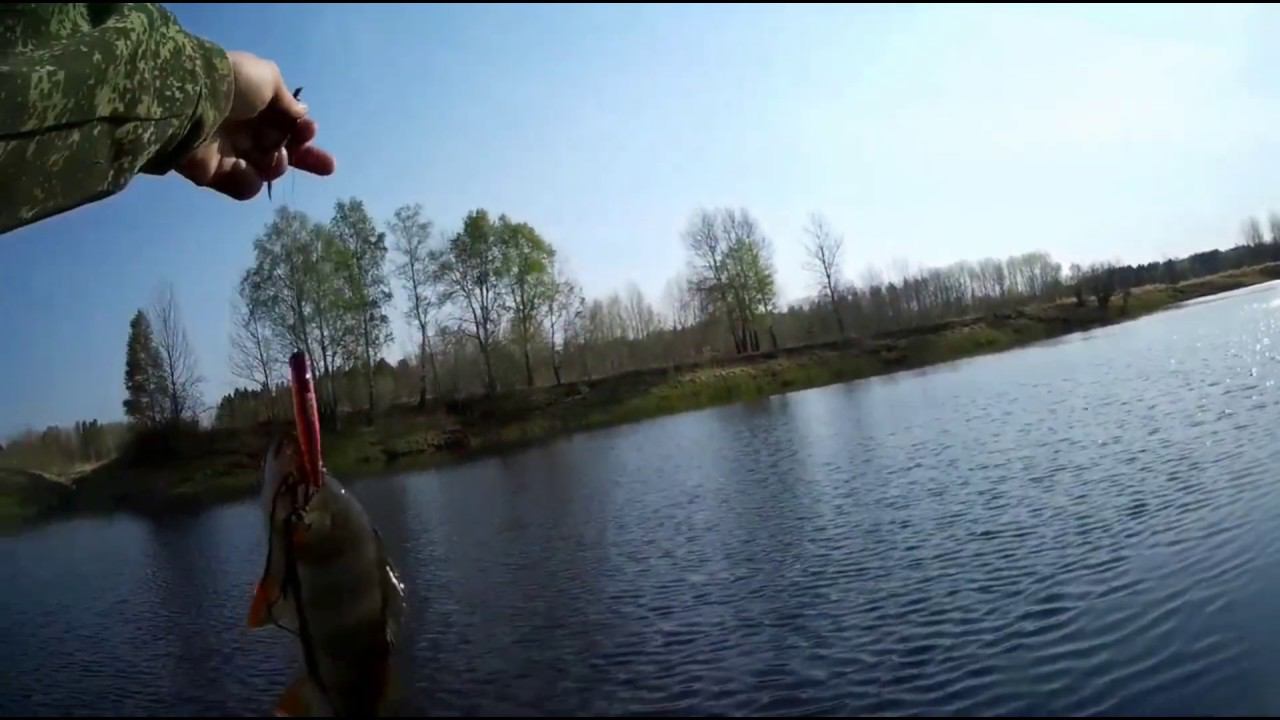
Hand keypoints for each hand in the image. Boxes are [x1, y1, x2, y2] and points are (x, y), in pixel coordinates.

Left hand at [176, 51, 335, 199]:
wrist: (191, 102)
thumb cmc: (233, 84)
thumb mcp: (268, 78)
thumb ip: (288, 100)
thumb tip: (301, 113)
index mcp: (256, 106)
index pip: (287, 124)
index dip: (303, 131)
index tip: (308, 131)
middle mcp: (245, 130)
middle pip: (283, 150)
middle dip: (308, 158)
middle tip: (327, 167)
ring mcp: (231, 153)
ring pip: (268, 170)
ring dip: (276, 164)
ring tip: (271, 156)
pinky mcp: (215, 174)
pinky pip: (244, 186)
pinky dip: (248, 180)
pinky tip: (244, 167)